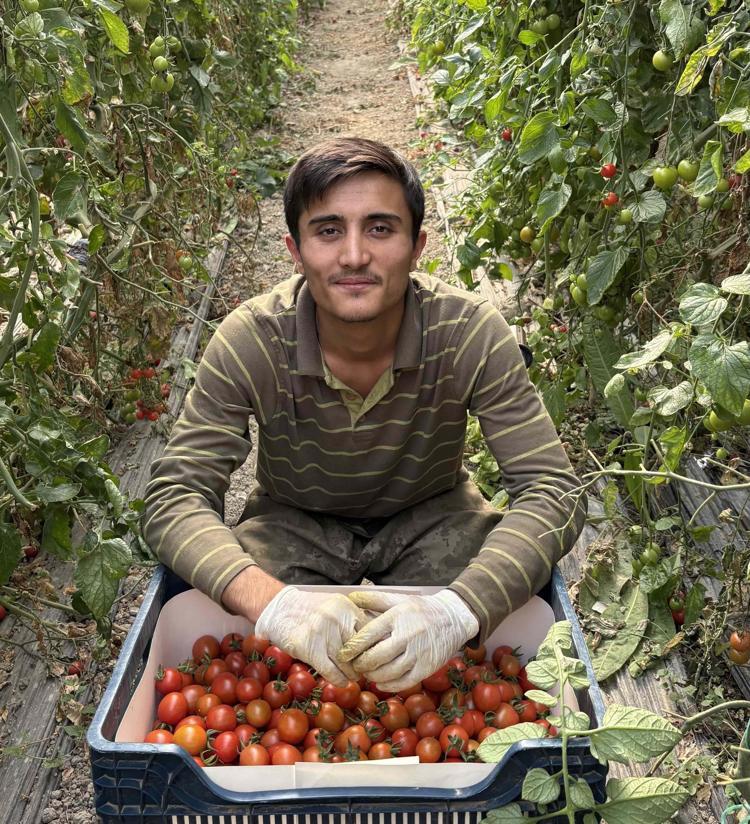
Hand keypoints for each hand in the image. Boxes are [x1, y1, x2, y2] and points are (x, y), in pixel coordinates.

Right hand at [254, 587, 368, 685]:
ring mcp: (322, 632)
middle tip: (366, 671)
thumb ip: (353, 618)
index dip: (375, 648)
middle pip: (360, 649)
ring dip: (352, 674)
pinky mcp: (309, 647)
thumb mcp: (335, 606)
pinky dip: (339, 680)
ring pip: (346, 663)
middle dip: (365, 663)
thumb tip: (377, 640)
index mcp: (347, 606)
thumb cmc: (310, 609)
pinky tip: (341, 682)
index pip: (371, 632)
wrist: (279, 608)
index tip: (376, 657)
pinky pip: (330, 671)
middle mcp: (337, 618)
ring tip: (354, 677)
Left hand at [337, 589, 478, 691]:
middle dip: (361, 664)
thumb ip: (373, 599)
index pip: (368, 635)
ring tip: (366, 673)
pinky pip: (404, 682)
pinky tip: (381, 683)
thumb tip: (351, 597)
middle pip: (376, 657)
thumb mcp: (398, 599)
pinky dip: (389, 685)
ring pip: (388, 672)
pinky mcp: (427, 667)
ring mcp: (418, 653)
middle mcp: (407, 635)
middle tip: (354, 666)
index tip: (343, 654)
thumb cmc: (422, 608)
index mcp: (397, 617)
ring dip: (373, 676)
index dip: (352, 647)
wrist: (454, 618)